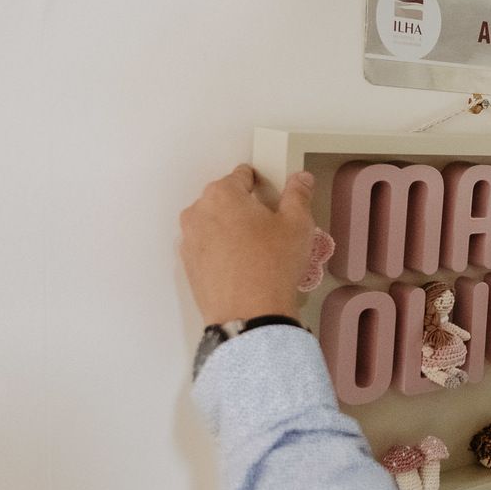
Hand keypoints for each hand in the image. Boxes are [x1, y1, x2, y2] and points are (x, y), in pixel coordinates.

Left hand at [180, 164, 314, 325]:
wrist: (249, 314)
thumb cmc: (271, 268)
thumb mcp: (297, 224)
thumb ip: (298, 194)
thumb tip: (300, 180)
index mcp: (222, 194)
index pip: (241, 174)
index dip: (260, 182)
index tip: (271, 194)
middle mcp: (199, 213)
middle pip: (225, 199)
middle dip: (245, 207)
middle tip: (270, 226)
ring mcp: (190, 240)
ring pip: (214, 224)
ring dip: (232, 229)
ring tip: (258, 250)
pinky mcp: (189, 265)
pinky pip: (208, 248)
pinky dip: (222, 251)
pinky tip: (244, 266)